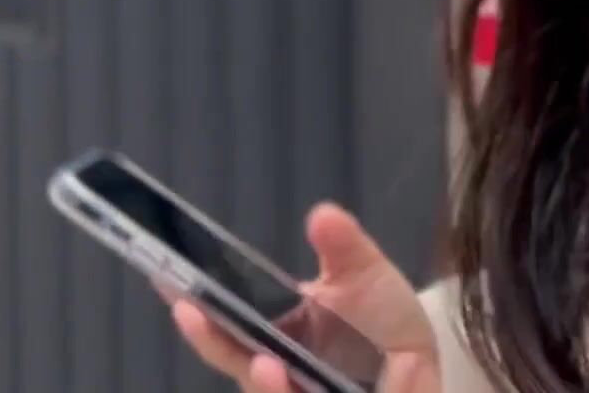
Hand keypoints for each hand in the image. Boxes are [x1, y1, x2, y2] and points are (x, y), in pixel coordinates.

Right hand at [170, 203, 441, 392]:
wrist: (424, 365)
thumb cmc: (383, 322)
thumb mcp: (364, 275)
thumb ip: (342, 247)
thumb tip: (321, 213)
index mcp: (276, 336)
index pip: (225, 328)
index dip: (196, 307)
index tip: (164, 279)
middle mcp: (279, 373)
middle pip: (236, 363)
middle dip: (213, 342)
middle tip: (190, 312)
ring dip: (264, 386)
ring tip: (263, 364)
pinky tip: (292, 380)